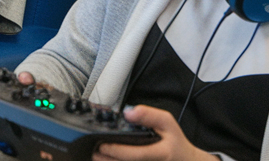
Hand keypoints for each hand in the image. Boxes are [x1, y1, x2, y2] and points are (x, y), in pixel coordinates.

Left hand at [92, 105, 210, 160]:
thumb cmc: (175, 142)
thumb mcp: (168, 124)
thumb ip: (149, 116)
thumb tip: (128, 113)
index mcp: (160, 153)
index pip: (136, 154)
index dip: (116, 150)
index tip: (101, 144)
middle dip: (106, 159)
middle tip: (93, 150)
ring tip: (95, 156)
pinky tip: (107, 160)